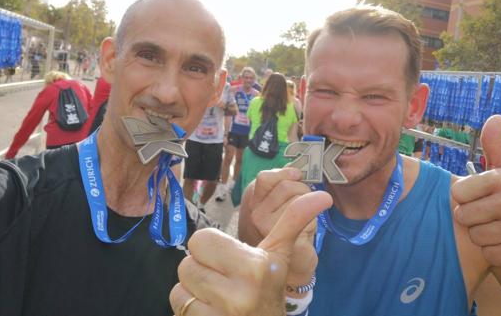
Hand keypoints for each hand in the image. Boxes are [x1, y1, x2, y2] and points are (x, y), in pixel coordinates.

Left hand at [169, 191, 332, 315]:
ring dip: (194, 289)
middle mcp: (239, 293)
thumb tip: (322, 196)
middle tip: (221, 277)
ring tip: (216, 294)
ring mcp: (221, 315)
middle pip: (187, 263)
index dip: (211, 248)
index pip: (201, 239)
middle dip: (201, 268)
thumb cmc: (269, 290)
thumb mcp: (279, 256)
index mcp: (256, 267)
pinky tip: (210, 309)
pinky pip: (178, 306)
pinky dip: (190, 307)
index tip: (229, 259)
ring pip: (179, 286)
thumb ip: (292, 221)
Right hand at [249, 168, 321, 285]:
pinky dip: (312, 219)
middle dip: (303, 191)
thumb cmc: (288, 233)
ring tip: (301, 223)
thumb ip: (285, 183)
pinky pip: (306, 215)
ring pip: (299, 198)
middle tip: (302, 208)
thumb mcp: (282, 203)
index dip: (285, 174)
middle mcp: (254, 213)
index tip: (297, 178)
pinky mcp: (282, 238)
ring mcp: (266, 227)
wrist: (291, 268)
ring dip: (309, 206)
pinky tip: (305, 232)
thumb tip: (295, 166)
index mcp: (253, 201)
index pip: (266, 177)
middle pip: (287, 185)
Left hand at [452, 115, 500, 272]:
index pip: (456, 193)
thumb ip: (493, 145)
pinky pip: (488, 255)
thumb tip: (495, 117)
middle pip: (463, 216)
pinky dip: (494, 253)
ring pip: (475, 237)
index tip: (480, 198)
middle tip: (489, 217)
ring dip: (483, 237)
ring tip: (498, 230)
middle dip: (472, 220)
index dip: (465, 199)